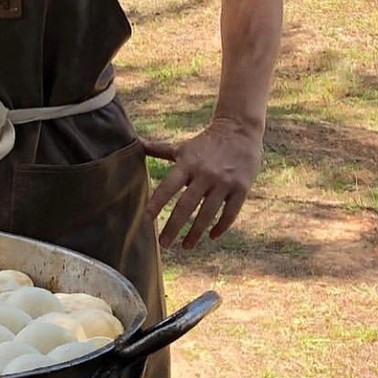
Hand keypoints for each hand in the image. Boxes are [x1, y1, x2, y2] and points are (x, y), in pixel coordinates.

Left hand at [141, 118, 263, 248]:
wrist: (240, 130)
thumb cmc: (205, 142)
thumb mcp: (181, 147)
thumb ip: (158, 149)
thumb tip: (135, 142)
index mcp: (187, 164)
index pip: (168, 186)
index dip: (157, 202)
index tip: (146, 219)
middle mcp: (205, 174)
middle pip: (186, 205)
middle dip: (174, 226)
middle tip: (163, 244)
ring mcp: (224, 182)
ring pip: (208, 213)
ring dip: (196, 233)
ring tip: (185, 246)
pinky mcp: (242, 188)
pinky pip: (230, 213)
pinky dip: (221, 226)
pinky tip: (212, 236)